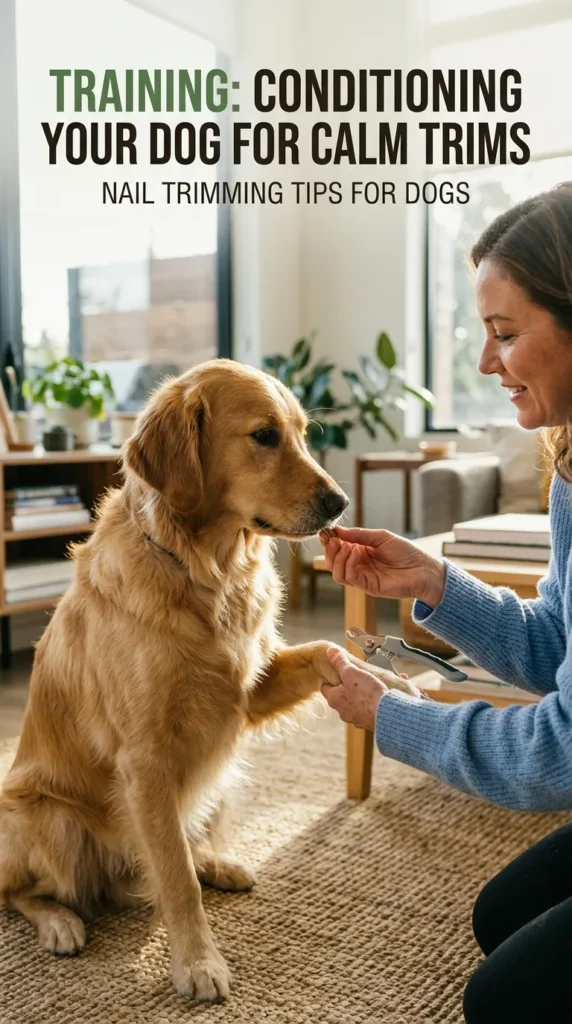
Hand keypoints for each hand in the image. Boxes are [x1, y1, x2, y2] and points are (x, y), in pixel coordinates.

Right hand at [319, 526, 444, 605]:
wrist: (423, 568)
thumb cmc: (406, 552)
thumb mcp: (380, 537)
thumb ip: (359, 534)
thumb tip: (337, 530)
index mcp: (360, 553)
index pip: (337, 550)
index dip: (329, 542)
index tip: (326, 532)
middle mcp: (358, 566)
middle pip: (333, 563)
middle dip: (330, 550)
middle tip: (334, 540)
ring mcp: (363, 577)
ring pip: (337, 573)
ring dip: (338, 558)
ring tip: (347, 546)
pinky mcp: (368, 587)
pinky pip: (350, 578)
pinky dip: (349, 564)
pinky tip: (357, 552)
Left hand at [321, 646, 399, 731]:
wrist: (387, 714)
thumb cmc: (366, 693)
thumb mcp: (351, 672)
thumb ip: (340, 662)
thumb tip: (330, 651)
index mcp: (334, 700)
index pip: (325, 687)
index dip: (330, 678)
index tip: (337, 671)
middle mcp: (342, 712)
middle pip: (341, 696)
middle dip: (348, 686)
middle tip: (355, 676)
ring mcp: (356, 719)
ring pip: (356, 703)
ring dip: (362, 694)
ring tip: (371, 684)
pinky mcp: (370, 723)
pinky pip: (370, 709)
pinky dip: (375, 701)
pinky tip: (385, 692)